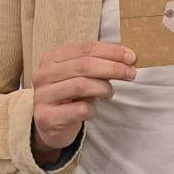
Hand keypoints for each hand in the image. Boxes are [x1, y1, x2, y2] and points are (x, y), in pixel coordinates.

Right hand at [31, 41, 136, 163]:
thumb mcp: (80, 75)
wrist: (49, 125)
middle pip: (85, 65)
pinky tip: (93, 111)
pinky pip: (79, 110)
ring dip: (104, 88)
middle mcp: (43, 75)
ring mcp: (43, 96)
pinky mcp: (47, 117)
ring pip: (81, 85)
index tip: (131, 57)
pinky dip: (92, 109)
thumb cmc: (70, 95)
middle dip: (113, 68)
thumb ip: (97, 64)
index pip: (86, 48)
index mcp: (52, 58)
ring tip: (110, 93)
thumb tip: (127, 58)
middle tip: (131, 74)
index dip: (111, 51)